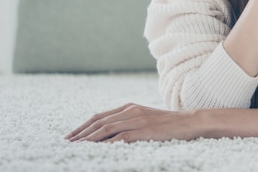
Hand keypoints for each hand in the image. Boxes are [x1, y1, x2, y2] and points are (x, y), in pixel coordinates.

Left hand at [65, 103, 203, 142]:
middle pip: (99, 122)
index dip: (83, 126)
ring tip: (75, 148)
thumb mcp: (147, 118)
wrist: (190, 122)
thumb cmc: (170, 123)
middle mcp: (131, 111)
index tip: (71, 136)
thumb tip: (112, 133)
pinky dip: (106, 144)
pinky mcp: (144, 131)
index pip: (100, 116)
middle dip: (81, 133)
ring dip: (88, 139)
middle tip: (67, 143)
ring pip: (106, 129)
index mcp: (130, 107)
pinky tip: (96, 150)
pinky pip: (120, 137)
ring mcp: (137, 120)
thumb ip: (130, 121)